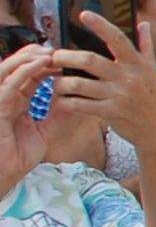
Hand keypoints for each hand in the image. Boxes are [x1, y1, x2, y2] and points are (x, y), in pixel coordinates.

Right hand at [0, 46, 57, 190]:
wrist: (3, 177)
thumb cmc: (18, 158)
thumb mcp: (45, 133)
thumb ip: (57, 116)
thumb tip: (76, 100)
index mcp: (14, 103)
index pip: (26, 77)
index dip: (42, 66)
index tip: (63, 59)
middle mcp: (4, 98)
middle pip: (14, 69)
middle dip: (33, 56)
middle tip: (55, 50)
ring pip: (7, 70)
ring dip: (28, 58)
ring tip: (48, 52)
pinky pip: (8, 85)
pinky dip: (24, 72)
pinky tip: (39, 65)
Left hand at [50, 15, 155, 154]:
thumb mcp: (154, 72)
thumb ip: (146, 47)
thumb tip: (144, 24)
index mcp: (137, 63)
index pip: (118, 39)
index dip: (100, 25)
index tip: (84, 14)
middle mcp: (128, 77)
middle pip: (90, 60)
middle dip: (66, 57)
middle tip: (53, 57)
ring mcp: (120, 95)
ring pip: (79, 84)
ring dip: (61, 83)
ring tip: (55, 83)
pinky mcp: (112, 113)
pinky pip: (81, 105)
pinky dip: (67, 103)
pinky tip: (62, 102)